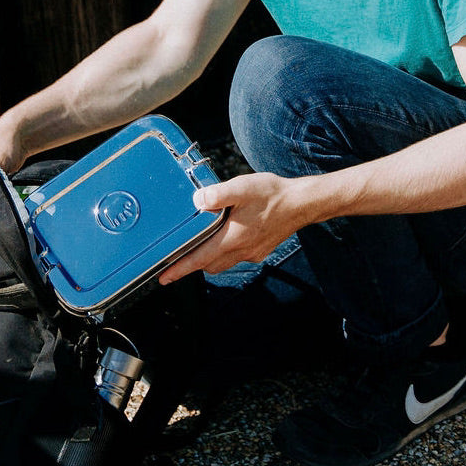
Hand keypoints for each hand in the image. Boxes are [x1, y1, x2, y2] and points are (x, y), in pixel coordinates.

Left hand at [158, 171, 309, 283]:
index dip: (179, 269)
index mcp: (232, 238)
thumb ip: (216, 194)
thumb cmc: (272, 195)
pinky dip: (225, 252)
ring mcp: (252, 252)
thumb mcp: (241, 187)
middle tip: (176, 259)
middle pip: (209, 264)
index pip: (199, 259)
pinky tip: (225, 237)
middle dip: (192, 264)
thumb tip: (197, 200)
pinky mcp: (260, 249)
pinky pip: (237, 257)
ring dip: (208, 259)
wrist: (301, 203)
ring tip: (197, 248)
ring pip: (223, 262)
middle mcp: (241, 250)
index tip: (163, 278)